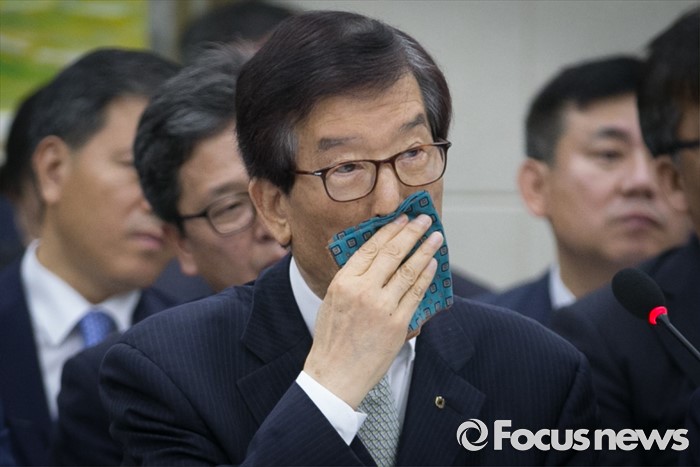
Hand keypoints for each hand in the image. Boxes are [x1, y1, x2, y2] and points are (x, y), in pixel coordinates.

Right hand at [303, 213, 441, 407]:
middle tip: (424, 219)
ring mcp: (382, 307)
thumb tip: (374, 258)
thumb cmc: (332, 338)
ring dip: (425, 250)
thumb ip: (351, 278)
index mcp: (344, 281)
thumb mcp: (332, 300)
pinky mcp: (398, 323)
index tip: (403, 219)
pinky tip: (433, 264)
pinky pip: (416, 293)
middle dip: (412, 232)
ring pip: (409, 270)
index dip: (390, 230)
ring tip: (436, 237)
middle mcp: (363, 290)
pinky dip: (427, 276)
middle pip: (393, 253)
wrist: (336, 374)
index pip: (371, 247)